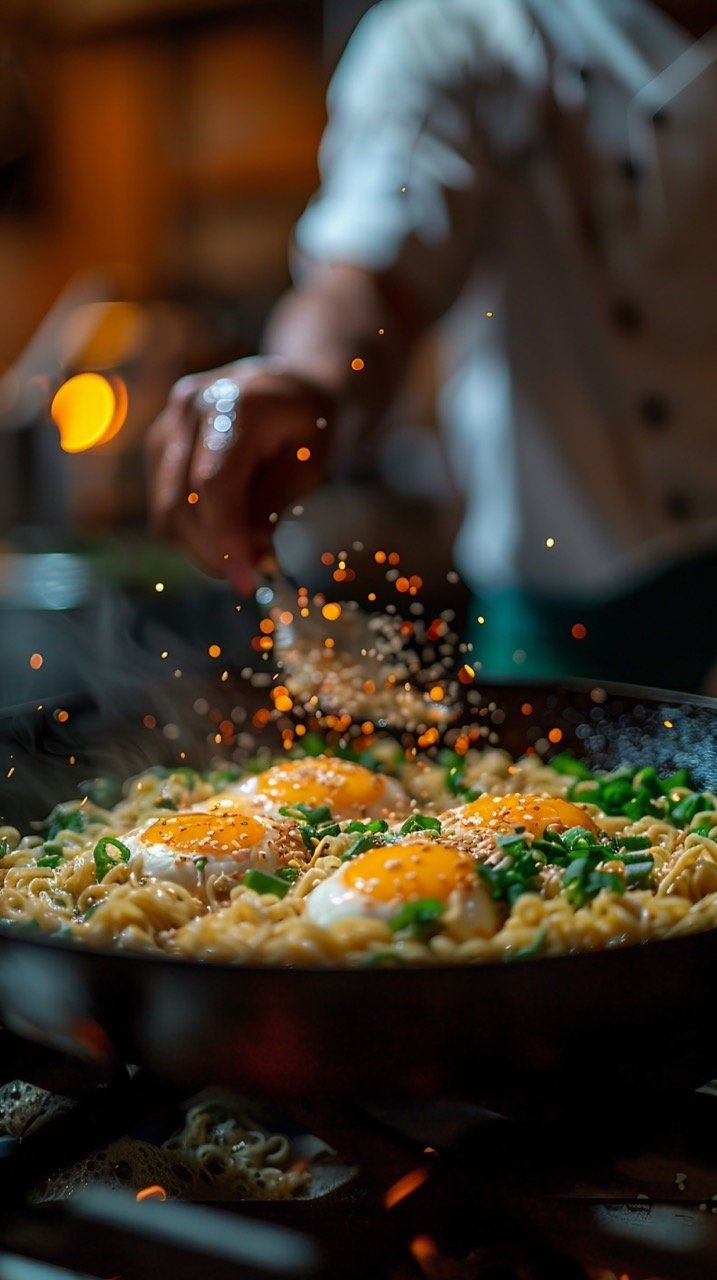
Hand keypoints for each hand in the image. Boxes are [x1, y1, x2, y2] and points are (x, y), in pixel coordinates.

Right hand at [145, 357, 334, 593]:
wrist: (288, 386)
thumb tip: (250, 553)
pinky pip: (165, 506)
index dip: (225, 538)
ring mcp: (167, 426)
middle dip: (213, 552)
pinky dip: (192, 533)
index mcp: (233, 404)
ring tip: (241, 556)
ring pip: (166, 511)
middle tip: (248, 577)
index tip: (246, 578)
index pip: (212, 483)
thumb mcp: (311, 463)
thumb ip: (275, 505)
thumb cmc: (308, 424)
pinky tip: (224, 534)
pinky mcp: (159, 446)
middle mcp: (188, 408)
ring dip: (201, 547)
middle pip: (181, 501)